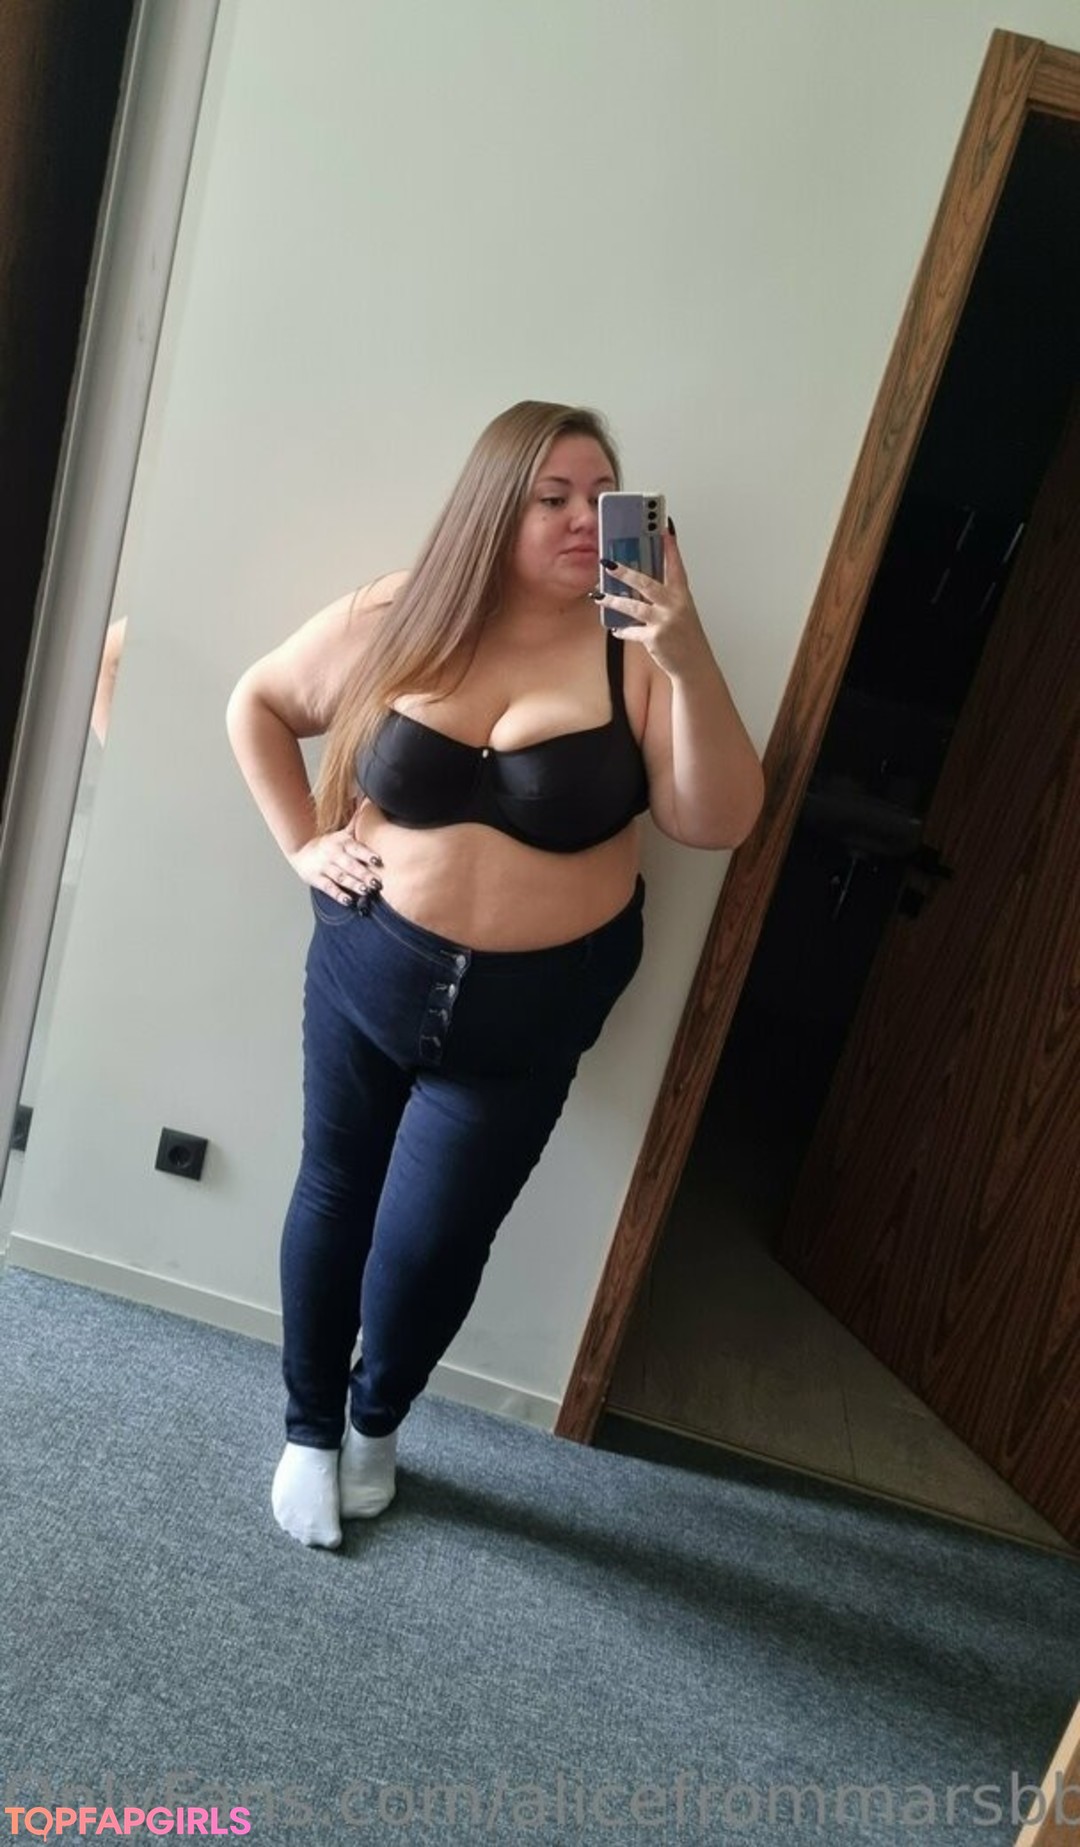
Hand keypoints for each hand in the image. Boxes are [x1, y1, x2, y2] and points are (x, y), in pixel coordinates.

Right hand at [288, 823, 382, 907]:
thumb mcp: (342, 833)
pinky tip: (348, 901)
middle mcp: (334, 854)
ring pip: (341, 876)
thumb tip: (369, 800)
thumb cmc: (330, 845)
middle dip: (363, 873)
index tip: (378, 860)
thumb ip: (357, 822)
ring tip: (366, 891)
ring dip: (354, 884)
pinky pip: (328, 887)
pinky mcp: (317, 879)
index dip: (366, 854)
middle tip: (377, 882)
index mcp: (342, 842)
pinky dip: (338, 895)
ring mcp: (324, 867)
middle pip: (350, 865)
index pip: (356, 848)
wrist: (301, 851)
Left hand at [595, 526, 708, 678]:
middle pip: (647, 583)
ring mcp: (664, 622)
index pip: (676, 566)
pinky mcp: (654, 638)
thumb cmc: (688, 638)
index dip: (670, 547)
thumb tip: (640, 586)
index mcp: (683, 596)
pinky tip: (615, 628)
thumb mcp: (682, 612)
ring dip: (614, 600)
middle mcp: (675, 606)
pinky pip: (632, 631)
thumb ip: (666, 598)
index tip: (663, 529)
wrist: (694, 666)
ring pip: (634, 606)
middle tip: (608, 563)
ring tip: (600, 595)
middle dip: (625, 572)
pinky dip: (622, 630)